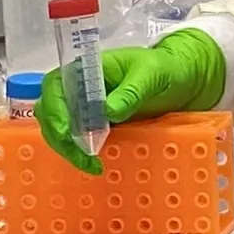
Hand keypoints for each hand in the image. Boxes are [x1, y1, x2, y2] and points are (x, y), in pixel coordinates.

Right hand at [37, 28, 226, 174]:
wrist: (182, 79)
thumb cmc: (165, 68)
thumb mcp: (152, 74)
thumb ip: (131, 91)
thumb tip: (108, 112)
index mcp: (87, 68)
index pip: (55, 85)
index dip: (55, 108)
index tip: (65, 132)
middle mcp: (79, 87)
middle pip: (51, 111)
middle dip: (60, 136)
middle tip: (82, 157)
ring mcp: (85, 107)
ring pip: (60, 129)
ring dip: (69, 149)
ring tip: (92, 165)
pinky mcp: (94, 125)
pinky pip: (77, 139)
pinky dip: (80, 152)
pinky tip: (94, 164)